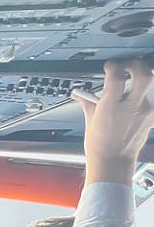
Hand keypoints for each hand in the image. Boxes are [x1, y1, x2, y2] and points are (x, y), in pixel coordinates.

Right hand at [72, 59, 153, 185]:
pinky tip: (135, 99)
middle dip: (136, 65)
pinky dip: (143, 95)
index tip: (110, 66)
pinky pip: (151, 98)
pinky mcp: (152, 116)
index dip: (113, 67)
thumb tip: (80, 94)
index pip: (116, 77)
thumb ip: (88, 102)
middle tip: (128, 66)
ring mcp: (145, 112)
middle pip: (144, 75)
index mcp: (111, 107)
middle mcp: (131, 107)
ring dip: (142, 79)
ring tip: (133, 81)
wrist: (113, 161)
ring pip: (151, 85)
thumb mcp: (90, 120)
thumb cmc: (100, 145)